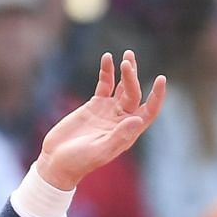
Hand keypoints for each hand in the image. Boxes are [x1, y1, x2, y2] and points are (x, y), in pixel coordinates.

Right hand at [35, 51, 165, 191]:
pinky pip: (104, 85)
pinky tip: (107, 58)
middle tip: (126, 62)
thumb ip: (119, 136)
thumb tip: (138, 119)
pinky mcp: (94, 105)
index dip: (157, 96)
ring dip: (126, 71)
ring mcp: (108, 111)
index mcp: (128, 132)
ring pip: (121, 86)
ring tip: (127, 54)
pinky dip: (106, 72)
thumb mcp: (99, 150)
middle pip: (133, 93)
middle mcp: (121, 120)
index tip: (161, 79)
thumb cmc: (78, 162)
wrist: (56, 161)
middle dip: (132, 77)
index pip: (149, 111)